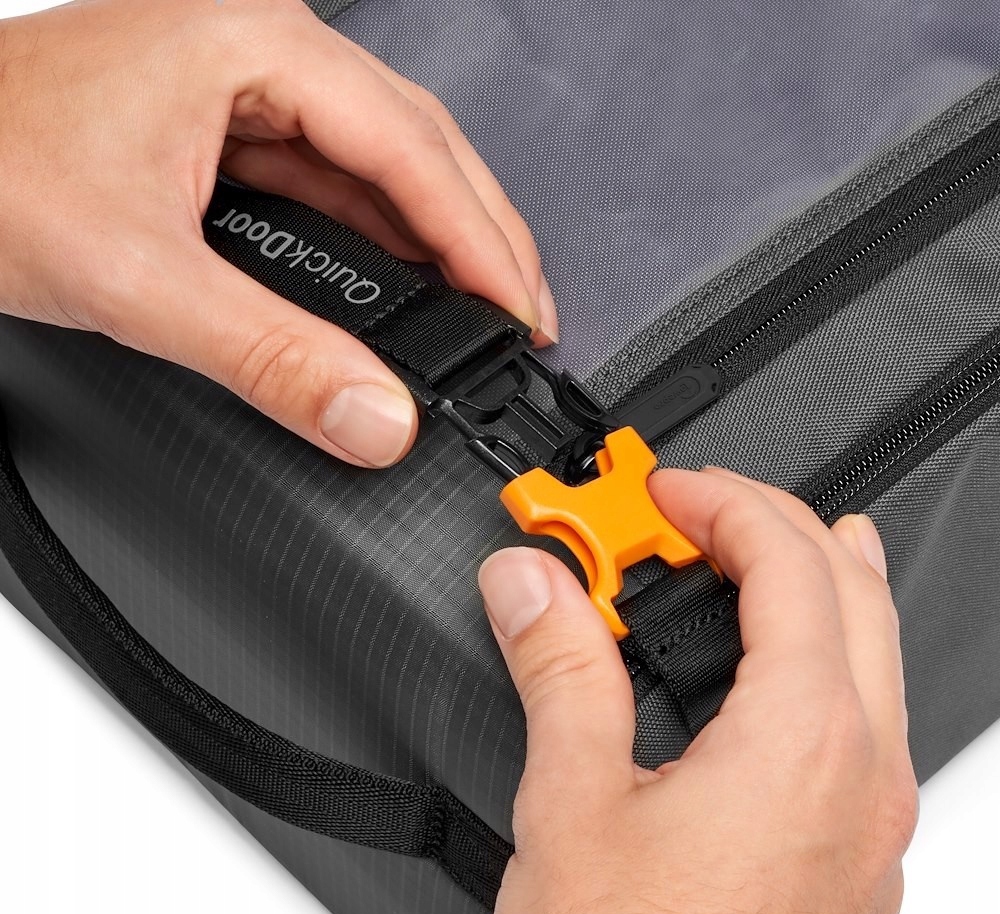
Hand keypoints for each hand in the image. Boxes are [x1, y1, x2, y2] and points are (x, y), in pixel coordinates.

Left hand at [0, 0, 555, 466]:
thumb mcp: (135, 275)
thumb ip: (267, 354)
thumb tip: (374, 412)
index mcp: (253, 43)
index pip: (413, 149)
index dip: (482, 239)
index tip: (521, 311)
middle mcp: (261, 50)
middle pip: (418, 147)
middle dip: (481, 235)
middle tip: (523, 314)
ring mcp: (247, 89)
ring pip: (382, 167)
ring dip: (439, 240)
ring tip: (482, 307)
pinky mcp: (231, 130)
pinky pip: (336, 185)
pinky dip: (381, 242)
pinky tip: (406, 286)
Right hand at [479, 468, 917, 913]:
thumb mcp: (572, 804)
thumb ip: (559, 669)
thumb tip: (531, 585)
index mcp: (803, 742)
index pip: (789, 564)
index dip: (723, 504)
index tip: (665, 493)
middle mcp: (864, 780)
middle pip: (857, 593)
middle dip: (780, 525)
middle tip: (710, 509)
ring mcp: (874, 830)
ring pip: (877, 662)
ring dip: (816, 590)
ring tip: (764, 556)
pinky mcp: (858, 868)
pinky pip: (867, 731)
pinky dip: (821, 669)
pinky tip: (770, 681)